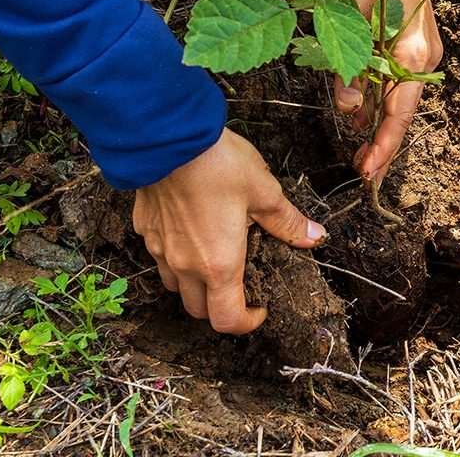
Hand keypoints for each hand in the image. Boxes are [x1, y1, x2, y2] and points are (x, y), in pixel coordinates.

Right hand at [133, 128, 325, 333]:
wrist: (167, 136)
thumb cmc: (217, 164)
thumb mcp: (264, 191)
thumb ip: (287, 221)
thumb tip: (314, 236)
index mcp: (218, 264)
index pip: (227, 320)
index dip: (246, 323)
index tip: (260, 308)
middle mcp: (185, 265)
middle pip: (198, 309)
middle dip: (220, 306)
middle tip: (241, 284)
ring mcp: (160, 248)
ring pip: (174, 285)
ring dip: (194, 284)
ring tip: (214, 257)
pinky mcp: (144, 228)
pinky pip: (159, 255)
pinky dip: (175, 255)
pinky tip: (190, 229)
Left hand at [335, 0, 443, 184]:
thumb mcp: (348, 13)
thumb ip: (347, 63)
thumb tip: (350, 109)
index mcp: (412, 51)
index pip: (399, 111)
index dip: (383, 144)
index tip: (368, 170)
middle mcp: (425, 58)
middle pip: (403, 113)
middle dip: (384, 146)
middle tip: (365, 176)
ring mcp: (424, 55)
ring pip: (400, 101)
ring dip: (381, 127)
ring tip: (361, 155)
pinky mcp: (416, 50)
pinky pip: (399, 85)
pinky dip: (383, 105)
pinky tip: (365, 120)